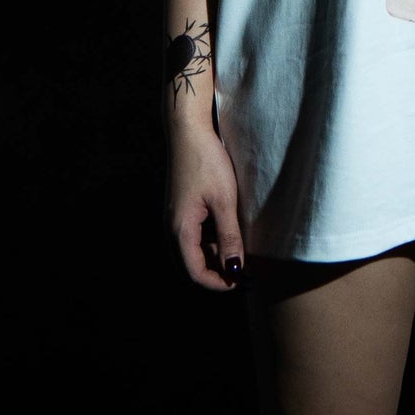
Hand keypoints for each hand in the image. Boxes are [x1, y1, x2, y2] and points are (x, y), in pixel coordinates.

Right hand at [167, 122, 245, 291]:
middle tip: (243, 270)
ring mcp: (173, 218)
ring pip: (192, 252)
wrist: (188, 131)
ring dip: (213, 257)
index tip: (241, 281)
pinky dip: (209, 242)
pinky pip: (192, 237)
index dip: (218, 283)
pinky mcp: (178, 209)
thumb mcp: (224, 200)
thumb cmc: (207, 162)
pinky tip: (227, 233)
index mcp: (180, 230)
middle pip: (191, 266)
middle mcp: (172, 228)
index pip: (195, 273)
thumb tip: (235, 269)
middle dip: (216, 272)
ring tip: (239, 250)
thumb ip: (230, 237)